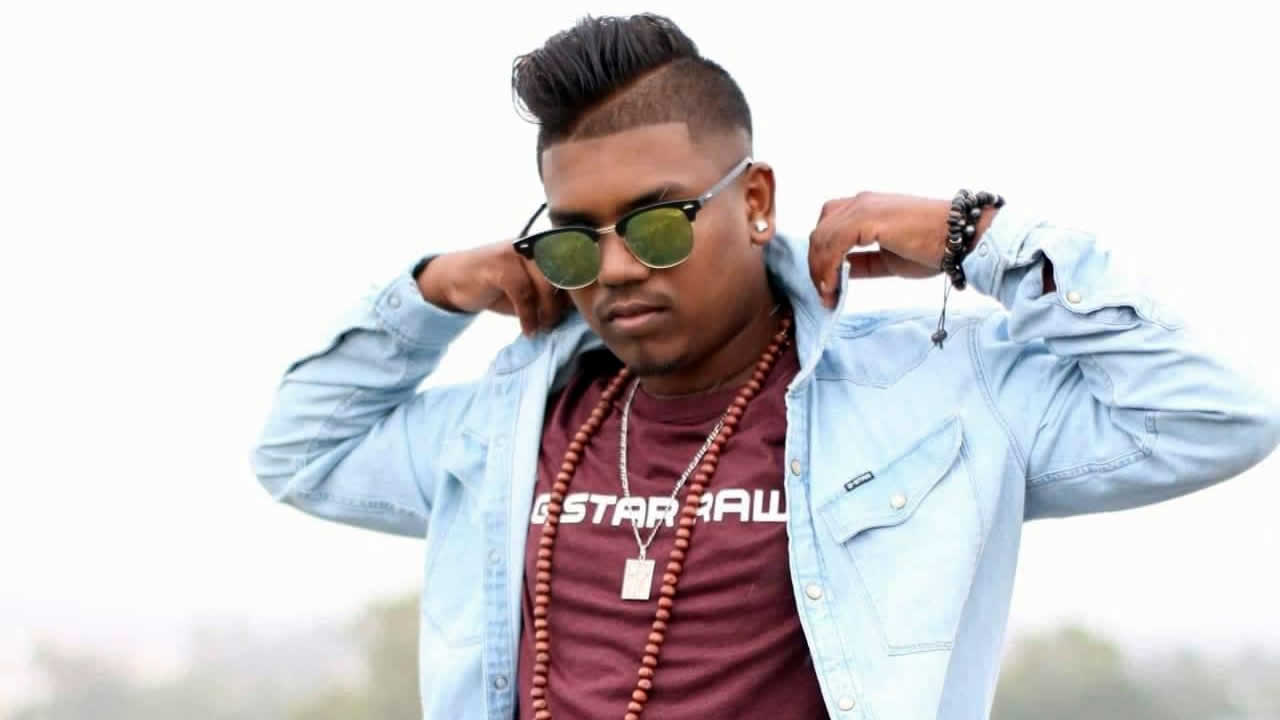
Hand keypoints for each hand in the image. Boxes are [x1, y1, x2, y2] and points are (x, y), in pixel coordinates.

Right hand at [418, 241, 570, 335]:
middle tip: (555, 323)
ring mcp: (515, 251)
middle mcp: (533, 244)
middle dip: (563, 303)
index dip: (583, 279)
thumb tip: (577, 308)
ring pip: (545, 283)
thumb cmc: (498, 286)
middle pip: (563, 273)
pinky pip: (523, 293)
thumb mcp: (529, 290)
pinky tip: (527, 329)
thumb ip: (552, 293)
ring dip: (547, 311)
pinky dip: (528, 316)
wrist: (455, 279)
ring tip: (543, 327)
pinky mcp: (499, 264)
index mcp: (544, 246)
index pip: (575, 258)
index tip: (581, 306)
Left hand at [808, 192, 992, 307]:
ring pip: (822, 238)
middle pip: (821, 232)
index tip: (826, 286)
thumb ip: (862, 262)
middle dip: (816, 265)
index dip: (821, 256)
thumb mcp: (888, 258)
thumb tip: (838, 274)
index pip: (829, 228)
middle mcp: (861, 203)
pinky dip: (828, 267)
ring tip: (828, 296)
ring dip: (820, 270)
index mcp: (866, 208)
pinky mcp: (869, 218)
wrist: (962, 238)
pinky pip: (834, 243)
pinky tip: (834, 287)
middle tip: (824, 295)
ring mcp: (864, 207)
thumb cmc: (933, 247)